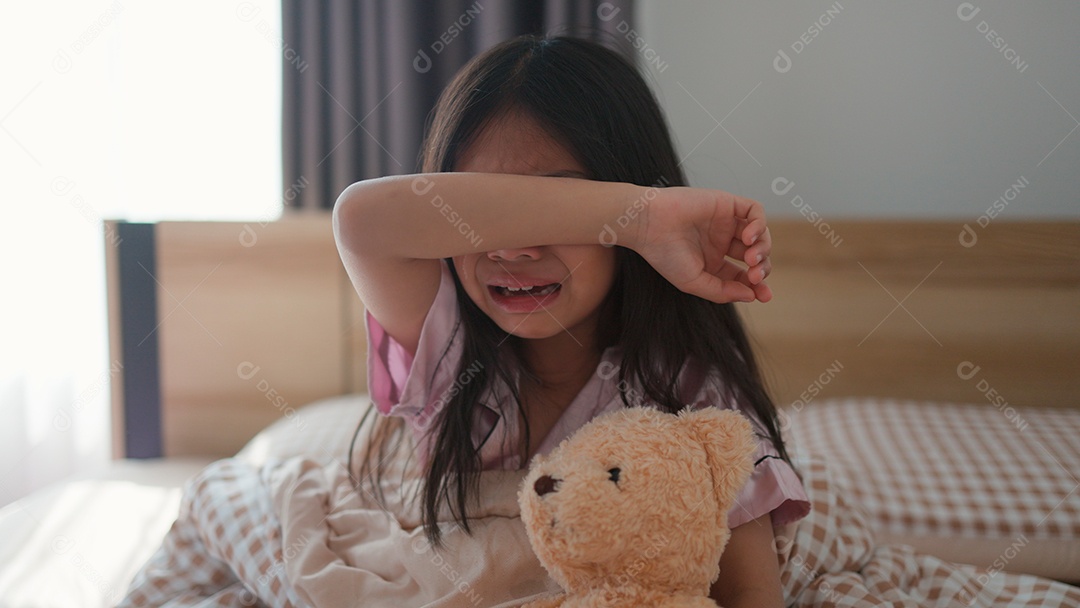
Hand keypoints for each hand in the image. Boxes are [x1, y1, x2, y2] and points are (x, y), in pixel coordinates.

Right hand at [631, 187, 771, 303]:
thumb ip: (722, 291)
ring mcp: (725, 222)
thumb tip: (751, 295)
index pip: (743, 274)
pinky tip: (748, 238)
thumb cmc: (663, 254)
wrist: (648, 224)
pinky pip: (754, 211)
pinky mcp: (726, 203)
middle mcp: (721, 241)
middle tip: (755, 276)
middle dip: (762, 268)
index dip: (757, 285)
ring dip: (763, 248)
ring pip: (760, 234)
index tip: (763, 294)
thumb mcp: (693, 282)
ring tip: (751, 258)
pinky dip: (759, 224)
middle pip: (756, 256)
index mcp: (713, 261)